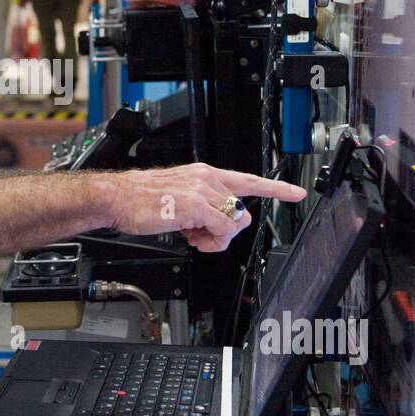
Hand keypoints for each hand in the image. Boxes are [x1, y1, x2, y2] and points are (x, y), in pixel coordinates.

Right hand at [102, 164, 306, 252]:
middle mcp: (206, 178)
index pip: (248, 179)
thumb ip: (203, 208)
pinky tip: (192, 237)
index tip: (296, 193)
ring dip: (217, 238)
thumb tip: (215, 227)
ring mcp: (201, 190)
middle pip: (241, 211)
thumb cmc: (141, 201)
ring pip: (234, 221)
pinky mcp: (194, 204)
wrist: (117, 198)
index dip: (276, 188)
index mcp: (204, 174)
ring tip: (194, 237)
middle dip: (226, 232)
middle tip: (202, 237)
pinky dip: (212, 240)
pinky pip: (221, 229)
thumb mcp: (179, 200)